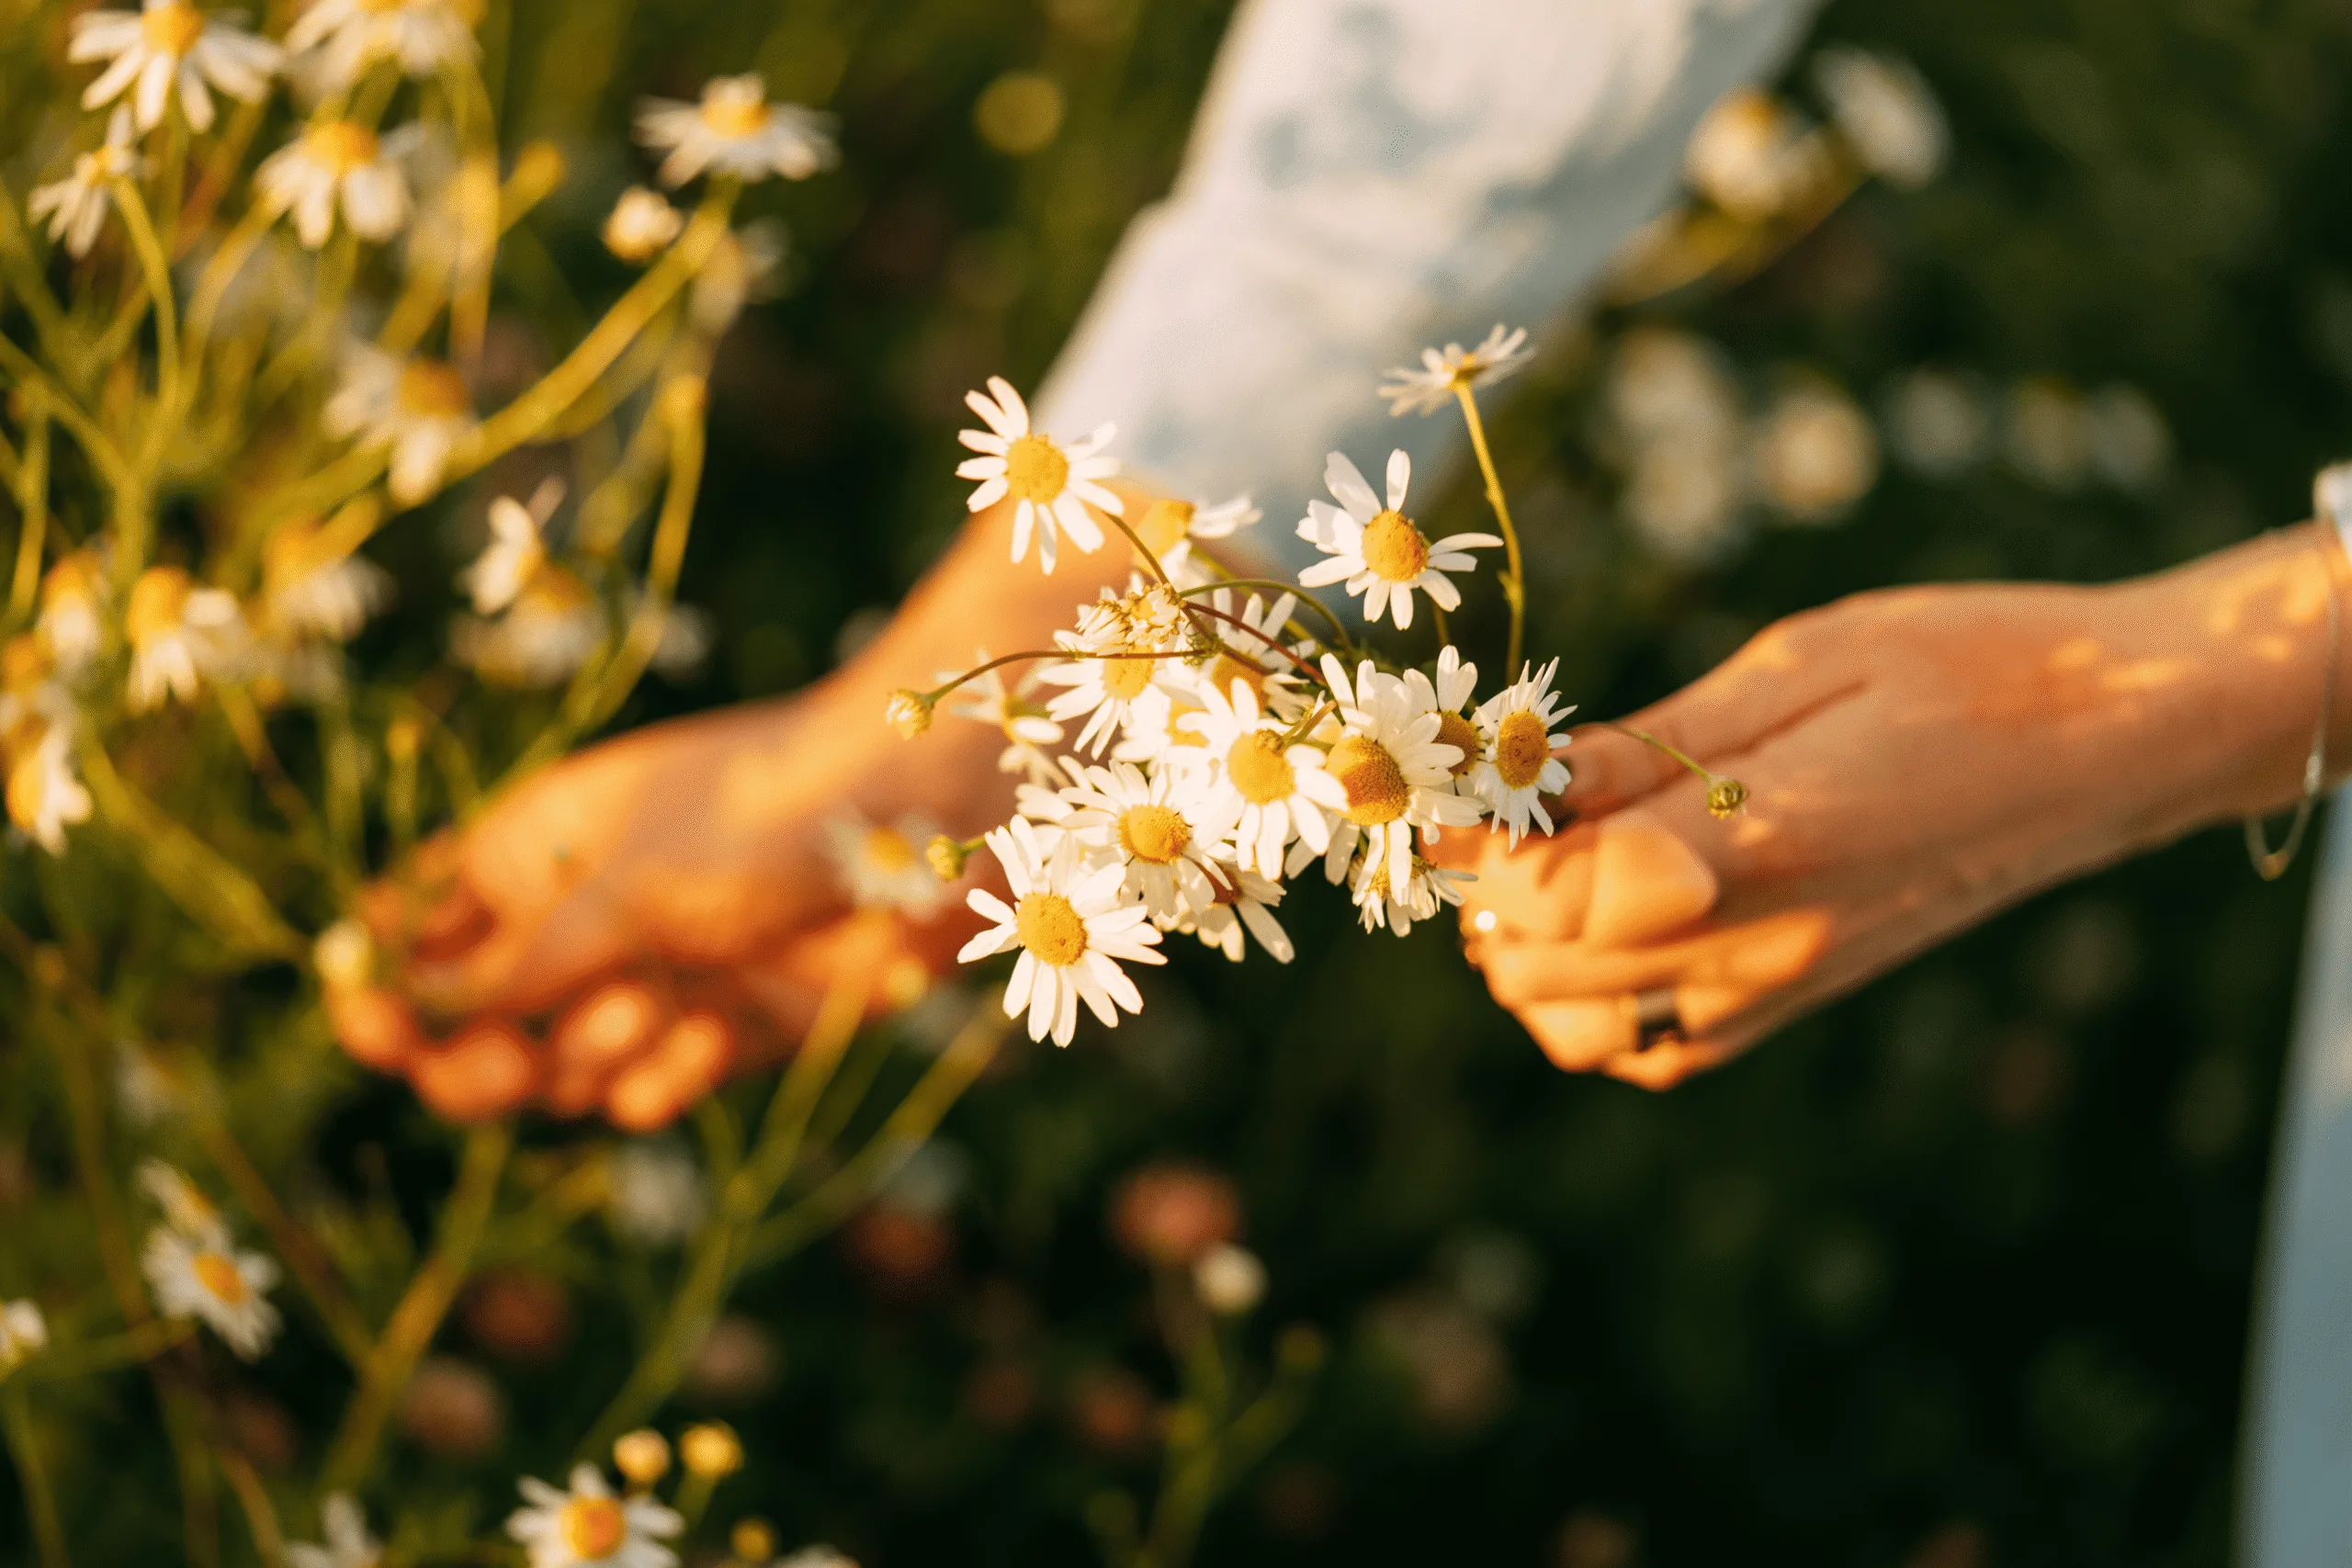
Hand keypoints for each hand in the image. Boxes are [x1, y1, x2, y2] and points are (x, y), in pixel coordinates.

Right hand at [326, 683, 989, 1127]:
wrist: (926, 830)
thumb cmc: (761, 816)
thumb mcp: (619, 886)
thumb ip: (513, 966)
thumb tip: (413, 1023)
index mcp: (530, 849)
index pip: (407, 928)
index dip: (379, 984)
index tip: (378, 1030)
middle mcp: (577, 921)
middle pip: (467, 1030)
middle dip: (476, 1059)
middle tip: (511, 1068)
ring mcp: (647, 980)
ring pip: (557, 1074)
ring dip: (586, 1055)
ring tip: (648, 1004)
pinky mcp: (722, 1035)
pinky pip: (645, 1094)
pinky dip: (663, 1081)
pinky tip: (707, 1038)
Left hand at [1442, 530, 2348, 1088]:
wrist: (2118, 740)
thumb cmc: (1967, 666)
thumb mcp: (1797, 666)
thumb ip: (1648, 744)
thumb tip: (1514, 770)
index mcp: (1760, 848)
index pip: (1543, 892)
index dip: (1467, 837)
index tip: (1433, 774)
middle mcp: (1764, 948)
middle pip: (1537, 971)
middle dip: (1480, 891)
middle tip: (1481, 798)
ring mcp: (1785, 990)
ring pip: (1580, 1026)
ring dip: (1524, 950)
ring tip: (1540, 849)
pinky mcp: (1803, 1000)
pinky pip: (1655, 1044)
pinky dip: (1590, 997)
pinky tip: (1600, 910)